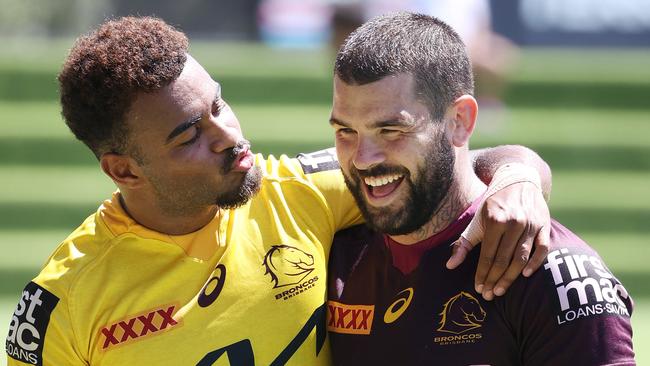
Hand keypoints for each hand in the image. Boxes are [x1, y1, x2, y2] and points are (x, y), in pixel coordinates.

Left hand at [446, 181, 549, 299]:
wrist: (518, 181)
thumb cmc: (494, 205)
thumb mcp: (476, 221)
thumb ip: (464, 244)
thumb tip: (450, 266)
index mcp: (495, 220)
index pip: (488, 254)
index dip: (482, 273)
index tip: (478, 288)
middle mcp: (514, 222)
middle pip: (504, 259)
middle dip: (494, 280)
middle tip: (489, 295)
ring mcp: (531, 224)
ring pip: (521, 257)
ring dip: (511, 277)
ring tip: (500, 290)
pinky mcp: (544, 225)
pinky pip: (542, 248)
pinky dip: (535, 263)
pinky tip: (525, 275)